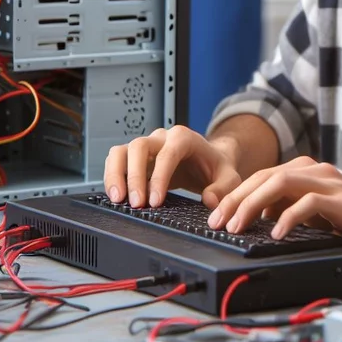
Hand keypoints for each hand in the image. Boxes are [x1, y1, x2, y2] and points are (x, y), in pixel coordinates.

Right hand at [103, 125, 242, 209]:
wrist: (208, 160)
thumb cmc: (216, 166)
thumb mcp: (228, 176)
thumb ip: (223, 188)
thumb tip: (210, 201)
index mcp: (185, 138)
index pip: (168, 153)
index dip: (159, 176)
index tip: (155, 201)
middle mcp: (162, 138)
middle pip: (139, 146)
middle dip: (135, 176)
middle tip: (137, 204)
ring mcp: (147, 146)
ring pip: (122, 151)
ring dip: (116, 174)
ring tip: (118, 200)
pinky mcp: (135, 157)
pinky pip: (116, 159)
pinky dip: (112, 176)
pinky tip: (116, 195)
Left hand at [211, 156, 341, 244]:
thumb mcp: (318, 213)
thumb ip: (291, 208)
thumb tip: (258, 219)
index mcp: (308, 171)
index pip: (262, 176)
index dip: (236, 194)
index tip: (217, 216)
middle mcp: (316, 171)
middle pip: (266, 175)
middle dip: (237, 198)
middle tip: (218, 222)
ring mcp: (330, 182)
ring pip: (281, 182)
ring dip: (254, 204)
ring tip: (238, 226)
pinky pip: (309, 203)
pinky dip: (288, 217)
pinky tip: (276, 234)